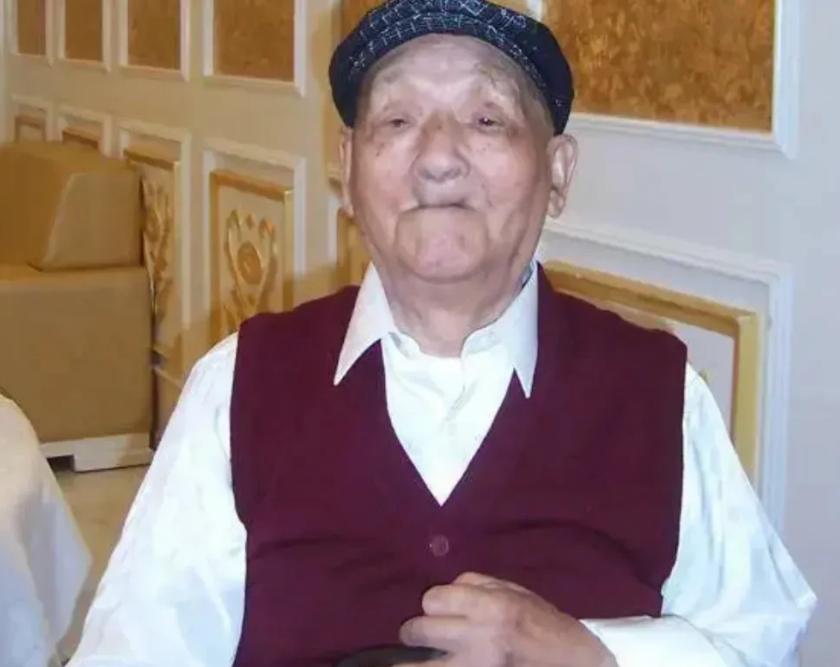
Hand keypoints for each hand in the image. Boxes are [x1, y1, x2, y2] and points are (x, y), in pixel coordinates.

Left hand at [398, 572, 616, 666]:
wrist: (574, 666)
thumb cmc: (546, 626)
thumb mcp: (517, 593)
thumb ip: (478, 585)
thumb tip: (445, 589)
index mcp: (491, 608)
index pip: (431, 600)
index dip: (434, 604)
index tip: (439, 610)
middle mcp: (478, 640)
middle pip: (418, 631)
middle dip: (416, 632)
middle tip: (420, 636)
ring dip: (413, 662)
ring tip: (411, 660)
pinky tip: (434, 666)